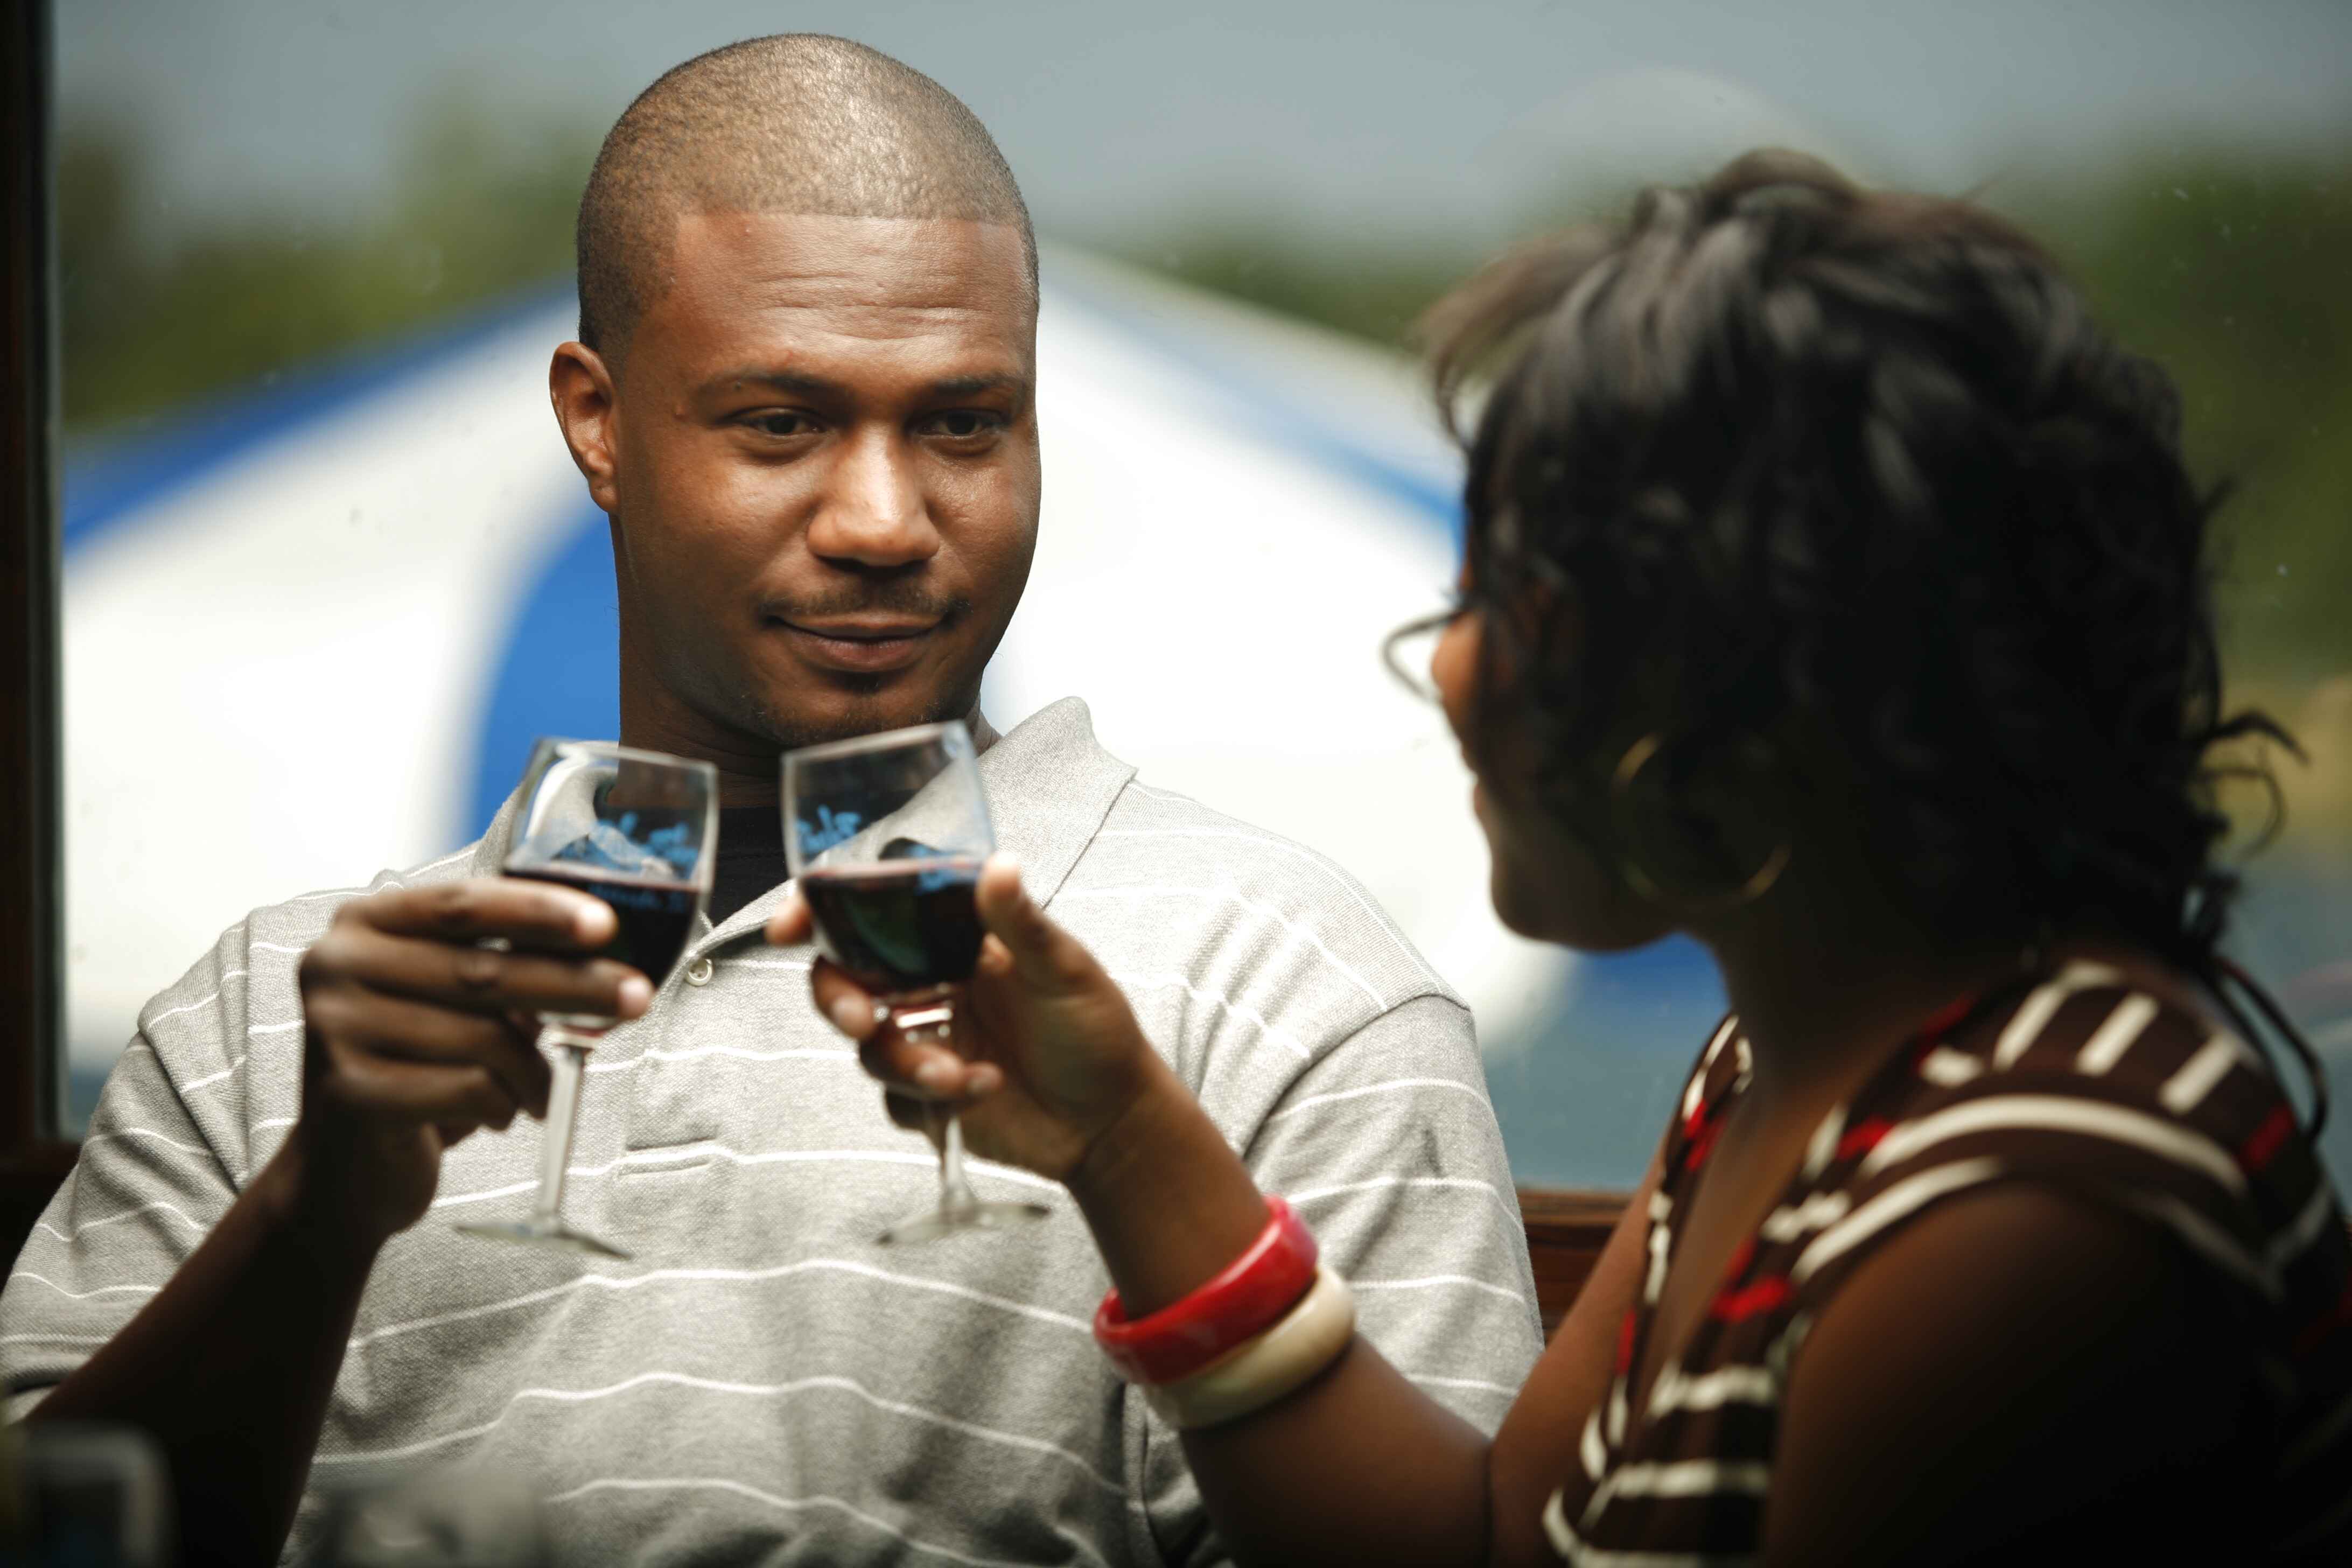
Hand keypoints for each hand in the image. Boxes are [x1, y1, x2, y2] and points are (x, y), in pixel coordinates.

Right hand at [288, 879, 652, 1246]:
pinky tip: (499, 1113)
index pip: (464, 903)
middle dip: (574, 985)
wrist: (346, 1168)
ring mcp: (337, 1028)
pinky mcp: (352, 1091)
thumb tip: (603, 960)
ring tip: (542, 1090)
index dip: (539, 911)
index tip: (605, 923)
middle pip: (485, 969)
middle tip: (635, 996)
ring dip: (536, 1070)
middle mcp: (338, 965)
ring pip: (486, 1038)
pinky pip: (471, 1089)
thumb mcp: (455, 1004)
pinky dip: (505, 1105)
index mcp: (365, 924)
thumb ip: (505, 968)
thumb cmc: (415, 1069)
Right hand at [767, 854, 1158, 1181]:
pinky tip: (984, 1089)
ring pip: (869, 1047)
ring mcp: (926, 1042)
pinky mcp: (927, 1099)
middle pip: (847, 980)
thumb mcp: (1064, 971)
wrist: (1112, 1123)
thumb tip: (999, 863)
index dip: (822, 915)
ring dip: (905, 1062)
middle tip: (858, 1019)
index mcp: (955, 943)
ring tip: (960, 1075)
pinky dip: (932, 1100)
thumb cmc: (1098, 1032)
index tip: (789, 927)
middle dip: (838, 998)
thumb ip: (1020, 923)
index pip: (876, 916)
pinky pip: (895, 1099)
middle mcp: (931, 987)